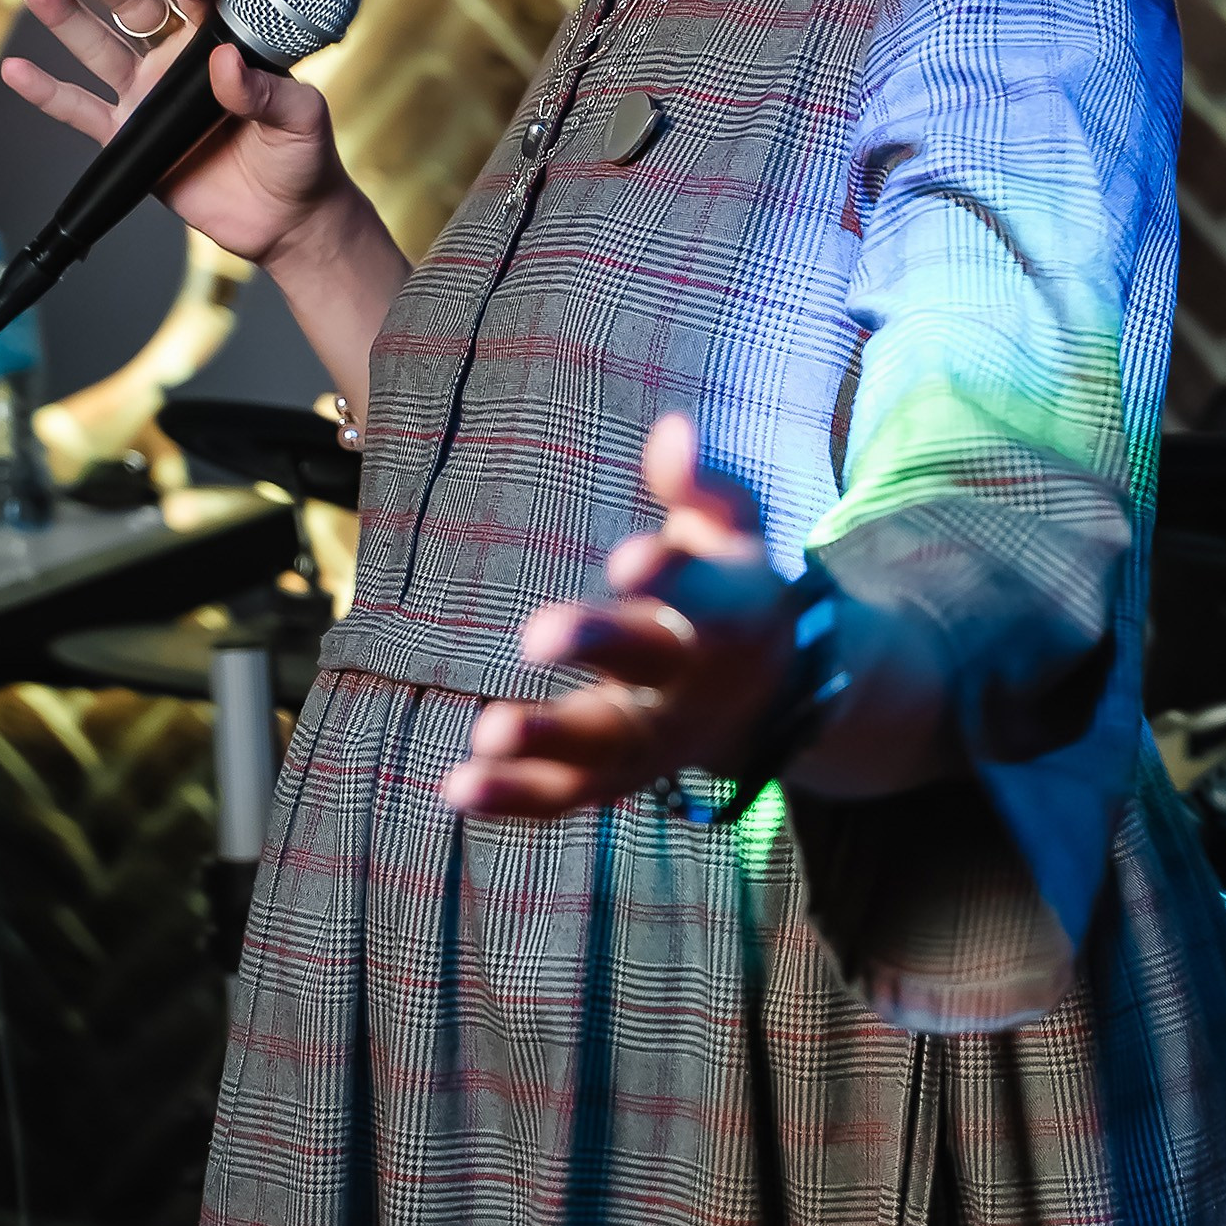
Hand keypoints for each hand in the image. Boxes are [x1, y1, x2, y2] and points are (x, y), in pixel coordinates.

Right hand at [0, 0, 355, 268]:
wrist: (285, 219)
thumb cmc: (302, 159)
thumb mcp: (302, 120)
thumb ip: (269, 93)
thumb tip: (225, 65)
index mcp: (226, 42)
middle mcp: (179, 58)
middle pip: (136, 4)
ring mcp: (148, 94)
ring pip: (100, 46)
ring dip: (66, 16)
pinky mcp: (128, 136)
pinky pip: (81, 110)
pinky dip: (47, 93)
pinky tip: (17, 70)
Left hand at [442, 414, 796, 819]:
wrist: (769, 701)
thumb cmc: (732, 588)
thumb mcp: (733, 530)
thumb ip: (701, 484)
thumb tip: (674, 428)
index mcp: (731, 613)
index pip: (704, 594)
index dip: (670, 578)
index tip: (627, 558)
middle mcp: (694, 681)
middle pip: (648, 666)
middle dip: (598, 648)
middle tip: (538, 635)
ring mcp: (656, 738)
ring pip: (604, 745)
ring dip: (546, 740)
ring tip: (488, 733)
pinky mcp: (618, 777)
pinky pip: (568, 794)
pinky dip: (516, 797)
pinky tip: (455, 787)